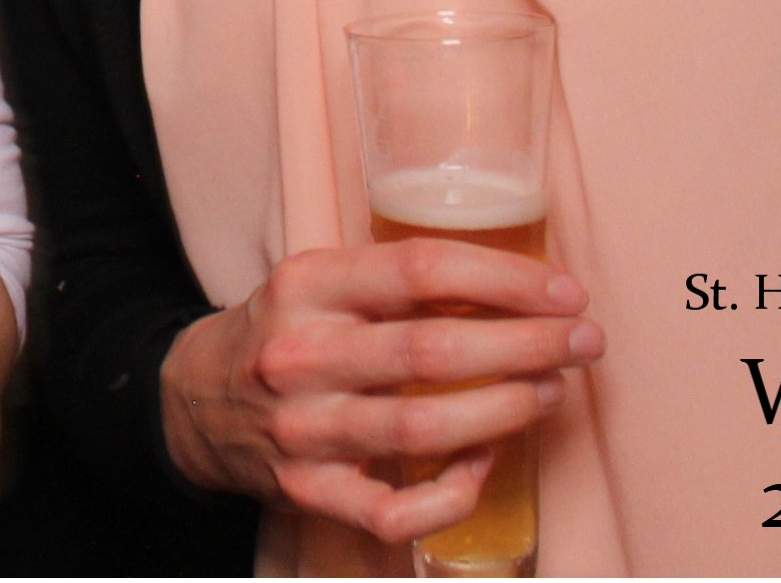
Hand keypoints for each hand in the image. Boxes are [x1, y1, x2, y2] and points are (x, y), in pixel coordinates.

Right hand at [158, 240, 600, 543]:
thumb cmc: (287, 332)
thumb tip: (519, 287)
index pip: (418, 270)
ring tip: (553, 390)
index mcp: (306, 285)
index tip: (564, 291)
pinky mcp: (308, 490)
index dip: (504, 280)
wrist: (195, 401)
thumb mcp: (321, 283)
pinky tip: (483, 462)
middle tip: (585, 341)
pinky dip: (452, 492)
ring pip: (421, 429)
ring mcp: (302, 430)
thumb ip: (397, 282)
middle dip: (525, 345)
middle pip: (430, 351)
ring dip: (505, 410)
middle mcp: (300, 355)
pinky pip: (395, 509)